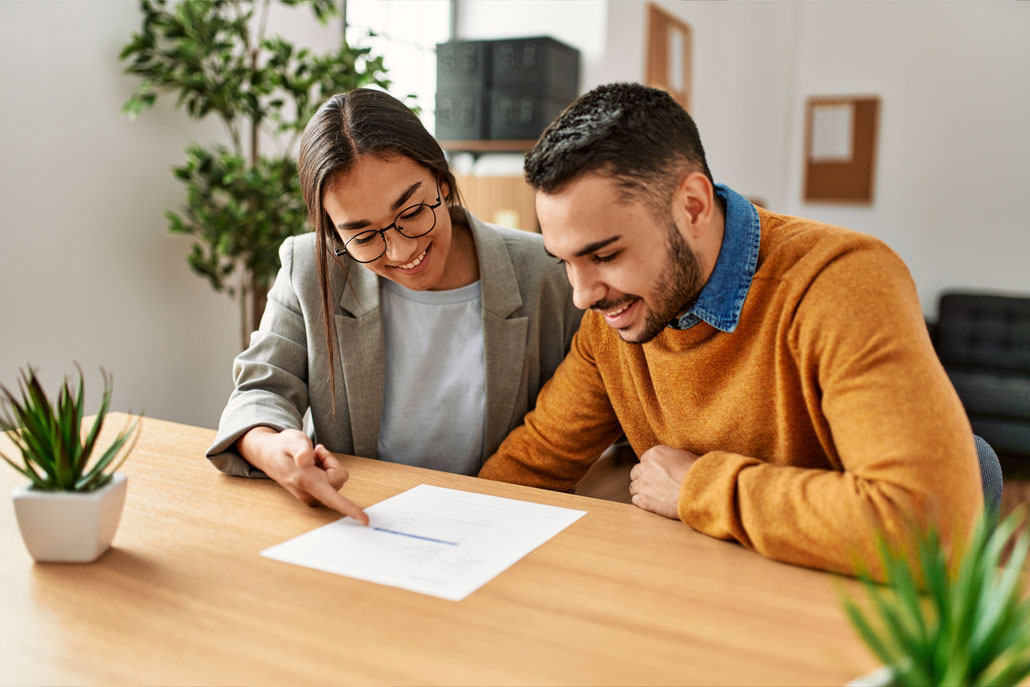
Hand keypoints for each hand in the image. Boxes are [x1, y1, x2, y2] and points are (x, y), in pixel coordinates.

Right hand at [237, 427, 368, 524]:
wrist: (268, 454)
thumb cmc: (282, 446)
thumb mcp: (292, 439)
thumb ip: (301, 449)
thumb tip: (307, 460)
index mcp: (306, 481)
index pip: (333, 498)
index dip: (350, 509)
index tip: (365, 520)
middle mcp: (310, 493)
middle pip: (339, 476)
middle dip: (330, 461)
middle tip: (313, 452)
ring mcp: (311, 495)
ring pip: (336, 477)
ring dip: (327, 464)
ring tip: (309, 459)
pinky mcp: (314, 494)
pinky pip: (331, 479)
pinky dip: (325, 468)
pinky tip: (311, 464)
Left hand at [628, 445, 698, 519]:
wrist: (700, 491)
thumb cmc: (698, 474)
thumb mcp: (685, 457)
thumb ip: (672, 459)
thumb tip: (672, 464)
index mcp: (655, 453)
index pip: (645, 460)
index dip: (651, 468)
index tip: (657, 474)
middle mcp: (645, 467)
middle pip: (636, 472)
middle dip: (644, 478)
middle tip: (654, 485)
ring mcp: (643, 484)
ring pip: (633, 487)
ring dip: (641, 491)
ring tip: (654, 495)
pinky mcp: (643, 500)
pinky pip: (635, 500)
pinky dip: (642, 502)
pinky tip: (653, 503)